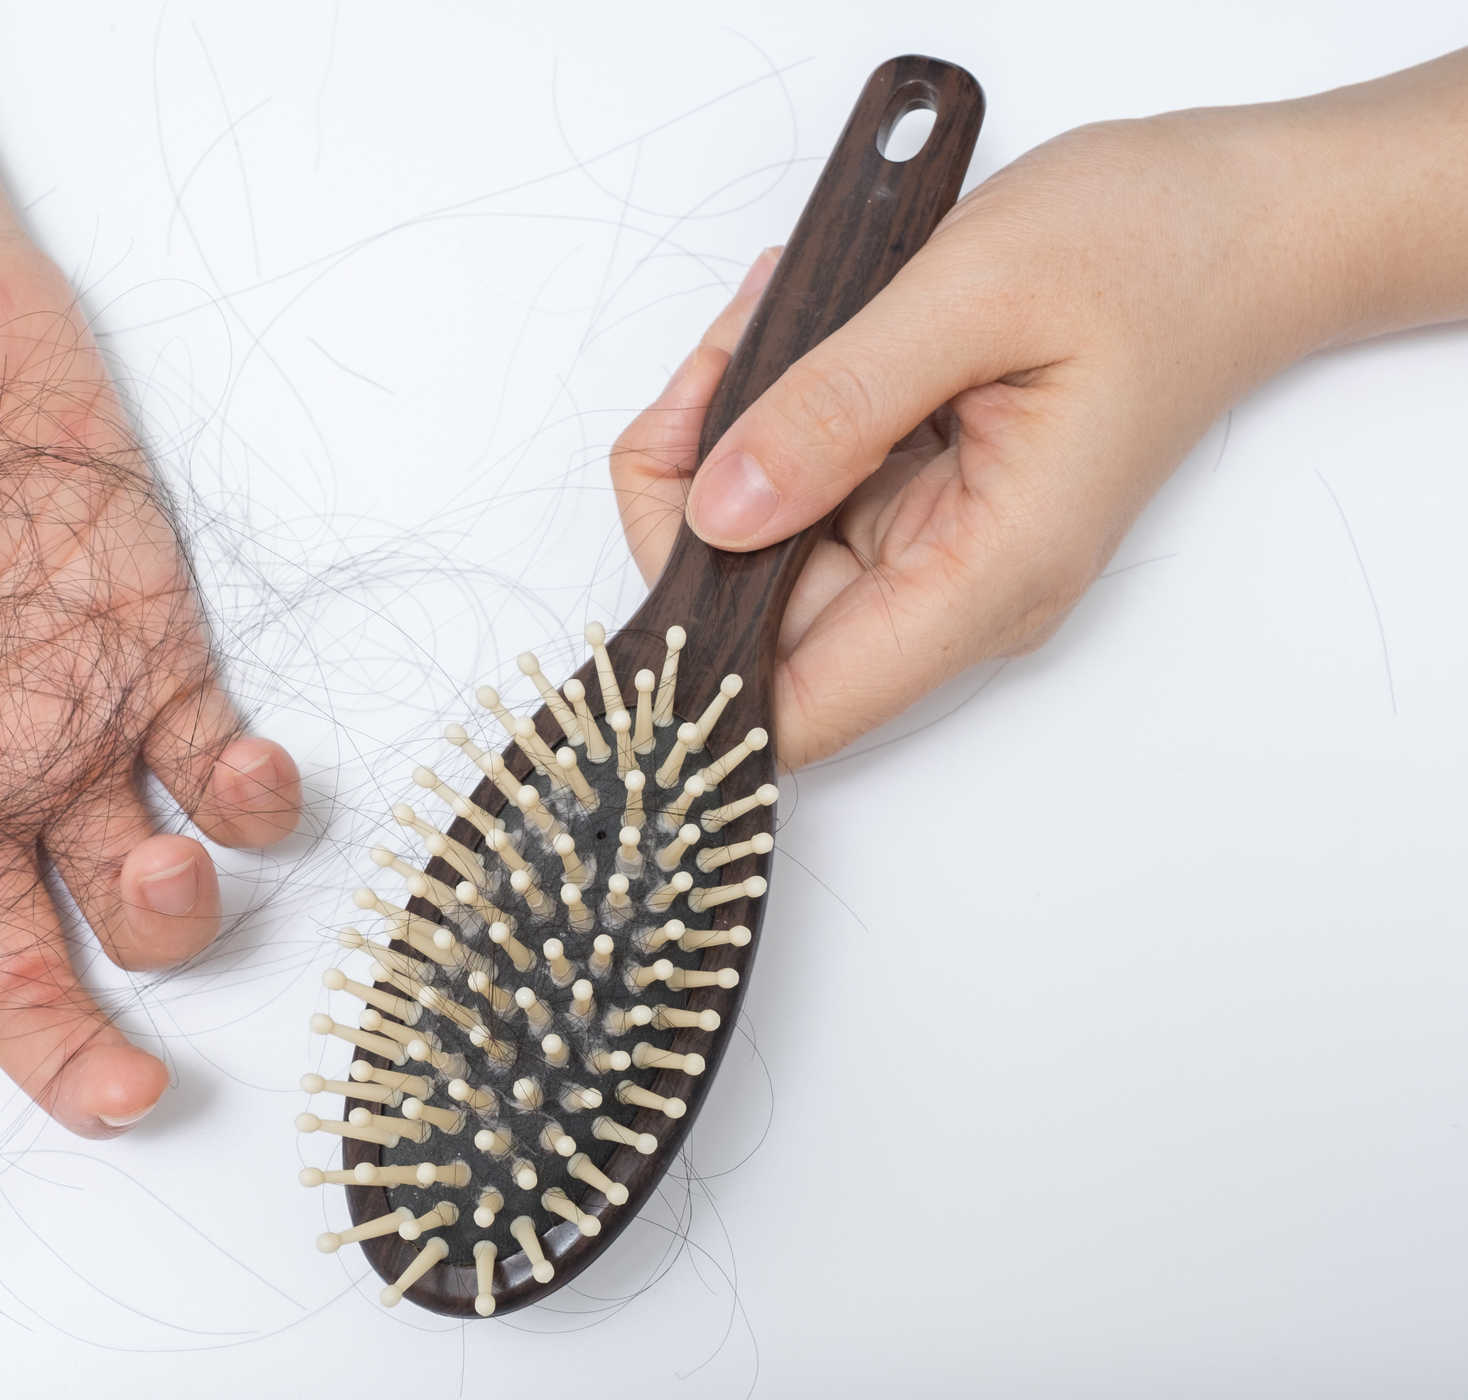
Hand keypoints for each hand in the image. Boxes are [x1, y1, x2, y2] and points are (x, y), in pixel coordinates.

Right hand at [0, 239, 302, 1268]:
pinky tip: (248, 782)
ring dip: (169, 922)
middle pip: (15, 978)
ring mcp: (70, 730)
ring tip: (161, 872)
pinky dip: (254, 804)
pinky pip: (221, 776)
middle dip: (71, 1057)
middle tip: (126, 1092)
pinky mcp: (162, 662)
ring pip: (136, 896)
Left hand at [611, 108, 1357, 765]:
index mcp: (985, 577)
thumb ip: (833, 411)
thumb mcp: (971, 298)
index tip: (642, 558)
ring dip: (727, 435)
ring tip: (770, 324)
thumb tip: (720, 511)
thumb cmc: (1149, 251)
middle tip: (717, 366)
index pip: (803, 705)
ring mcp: (935, 551)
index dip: (693, 665)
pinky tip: (792, 337)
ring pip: (759, 543)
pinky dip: (765, 413)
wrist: (1242, 224)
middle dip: (694, 491)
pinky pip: (794, 489)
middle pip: (751, 616)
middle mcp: (956, 590)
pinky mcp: (919, 505)